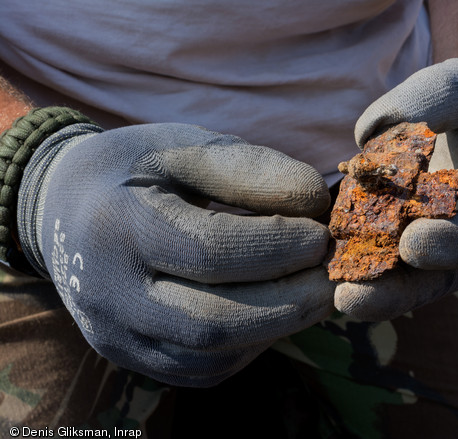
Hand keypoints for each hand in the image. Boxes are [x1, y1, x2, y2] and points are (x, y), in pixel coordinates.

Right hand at [17, 122, 334, 385]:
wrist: (65, 210)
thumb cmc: (136, 170)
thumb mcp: (185, 147)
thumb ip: (248, 169)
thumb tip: (315, 203)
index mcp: (118, 225)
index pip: (210, 251)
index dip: (277, 247)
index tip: (321, 234)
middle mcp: (107, 293)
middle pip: (212, 322)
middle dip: (288, 303)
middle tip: (332, 278)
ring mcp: (114, 334)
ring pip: (210, 357)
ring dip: (276, 329)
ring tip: (314, 295)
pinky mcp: (128, 357)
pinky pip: (201, 371)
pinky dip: (250, 347)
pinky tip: (274, 315)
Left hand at [336, 57, 457, 320]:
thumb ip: (430, 99)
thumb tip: (368, 137)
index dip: (453, 244)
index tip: (411, 243)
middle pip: (441, 277)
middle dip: (397, 292)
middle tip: (354, 301)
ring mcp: (445, 249)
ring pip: (410, 281)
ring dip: (372, 292)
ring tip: (333, 298)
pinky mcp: (412, 244)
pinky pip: (389, 263)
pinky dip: (359, 269)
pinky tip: (324, 272)